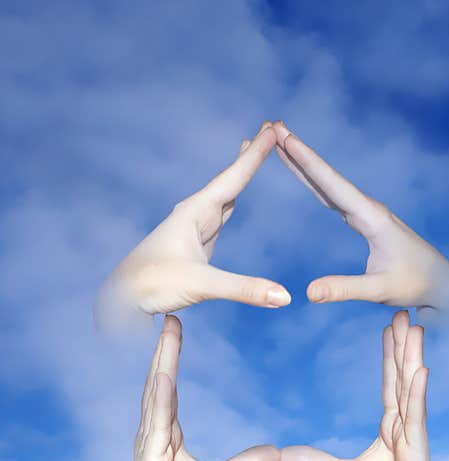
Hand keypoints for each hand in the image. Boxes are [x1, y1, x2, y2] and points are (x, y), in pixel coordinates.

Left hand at [95, 123, 290, 333]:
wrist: (119, 301)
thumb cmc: (151, 285)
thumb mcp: (201, 284)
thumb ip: (244, 288)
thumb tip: (284, 296)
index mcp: (194, 212)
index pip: (233, 177)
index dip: (255, 154)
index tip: (273, 128)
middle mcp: (195, 214)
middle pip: (230, 177)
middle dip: (251, 154)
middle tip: (270, 128)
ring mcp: (195, 229)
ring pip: (225, 193)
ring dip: (241, 174)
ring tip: (252, 151)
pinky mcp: (197, 245)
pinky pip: (221, 213)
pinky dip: (234, 198)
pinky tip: (234, 199)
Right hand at [112, 315, 279, 460]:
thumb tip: (275, 450)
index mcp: (169, 431)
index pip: (171, 385)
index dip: (172, 357)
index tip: (175, 329)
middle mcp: (156, 430)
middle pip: (161, 381)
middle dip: (165, 349)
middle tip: (170, 317)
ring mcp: (149, 441)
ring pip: (156, 393)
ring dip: (162, 362)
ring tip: (167, 333)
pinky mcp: (149, 457)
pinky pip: (156, 421)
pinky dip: (159, 397)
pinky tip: (163, 376)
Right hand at [272, 121, 448, 317]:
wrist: (442, 283)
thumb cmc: (416, 284)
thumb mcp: (379, 289)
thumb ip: (344, 289)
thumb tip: (308, 293)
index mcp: (373, 218)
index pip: (334, 186)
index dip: (308, 162)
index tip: (287, 139)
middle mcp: (368, 208)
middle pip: (327, 176)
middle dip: (300, 151)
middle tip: (273, 125)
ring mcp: (366, 212)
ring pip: (328, 183)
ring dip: (304, 162)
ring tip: (280, 140)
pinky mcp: (364, 219)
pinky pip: (333, 195)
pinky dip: (314, 180)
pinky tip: (301, 170)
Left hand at [281, 310, 437, 460]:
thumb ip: (315, 460)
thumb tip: (283, 452)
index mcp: (390, 425)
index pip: (389, 383)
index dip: (388, 355)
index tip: (388, 328)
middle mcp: (404, 422)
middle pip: (402, 376)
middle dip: (403, 345)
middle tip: (405, 313)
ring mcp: (413, 432)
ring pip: (412, 387)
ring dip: (413, 357)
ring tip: (416, 328)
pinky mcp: (418, 446)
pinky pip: (417, 413)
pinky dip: (419, 390)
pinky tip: (421, 368)